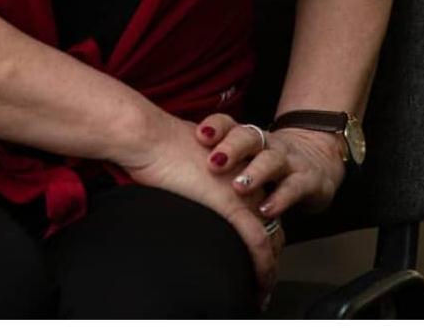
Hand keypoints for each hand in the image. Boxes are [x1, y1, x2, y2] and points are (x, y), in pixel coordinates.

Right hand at [118, 113, 284, 305]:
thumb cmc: (158, 145)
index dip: (265, 225)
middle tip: (264, 274)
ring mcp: (242, 189)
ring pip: (271, 232)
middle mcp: (247, 174)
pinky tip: (259, 284)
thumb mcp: (187, 157)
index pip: (263, 200)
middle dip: (273, 248)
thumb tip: (189, 185)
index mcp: (238, 162)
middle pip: (273, 218)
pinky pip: (257, 241)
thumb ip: (199, 172)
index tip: (259, 249)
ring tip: (262, 285)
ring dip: (269, 263)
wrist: (150, 138)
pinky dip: (262, 266)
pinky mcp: (232, 204)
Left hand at [194, 113, 346, 218]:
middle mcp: (267, 144)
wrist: (317, 163)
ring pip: (272, 160)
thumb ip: (215, 161)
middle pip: (249, 137)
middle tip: (214, 163)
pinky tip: (266, 210)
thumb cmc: (266, 165)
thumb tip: (174, 166)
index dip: (215, 127)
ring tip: (239, 188)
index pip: (230, 124)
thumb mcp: (244, 160)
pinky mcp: (308, 180)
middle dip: (232, 148)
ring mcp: (289, 160)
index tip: (199, 135)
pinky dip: (281, 198)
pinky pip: (294, 187)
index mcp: (248, 137)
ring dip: (255, 173)